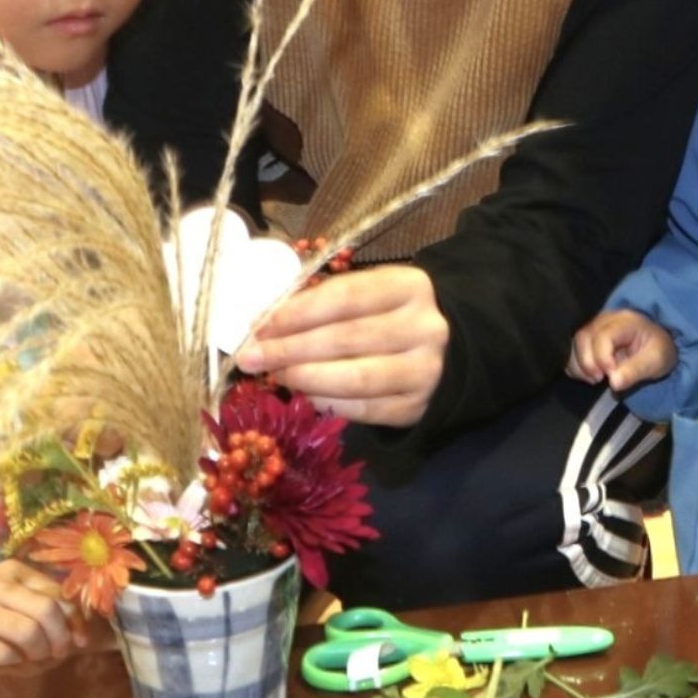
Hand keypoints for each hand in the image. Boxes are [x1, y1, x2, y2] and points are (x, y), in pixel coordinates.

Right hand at [0, 561, 84, 672]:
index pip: (57, 593)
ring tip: (34, 659)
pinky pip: (5, 654)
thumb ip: (47, 609)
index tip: (80, 639)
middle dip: (60, 638)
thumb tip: (82, 637)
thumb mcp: (13, 600)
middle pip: (46, 611)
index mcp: (13, 572)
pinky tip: (12, 664)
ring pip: (28, 633)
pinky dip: (16, 665)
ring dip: (39, 653)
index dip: (75, 620)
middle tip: (57, 653)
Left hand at [233, 266, 447, 426]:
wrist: (447, 351)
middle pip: (346, 339)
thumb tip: (263, 327)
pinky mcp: (417, 406)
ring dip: (304, 378)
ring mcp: (425, 370)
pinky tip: (303, 395)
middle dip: (290, 349)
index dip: (298, 312)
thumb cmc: (389, 315)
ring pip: (355, 377)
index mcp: (410, 287)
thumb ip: (324, 302)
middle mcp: (425, 328)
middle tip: (251, 357)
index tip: (259, 325)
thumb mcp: (368, 294)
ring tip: (275, 376)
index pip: (346, 297)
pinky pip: (364, 409)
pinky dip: (327, 403)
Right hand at [568, 309, 676, 391]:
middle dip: (588, 363)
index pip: (603, 336)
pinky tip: (590, 376)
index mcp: (625, 321)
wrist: (658, 345)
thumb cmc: (658, 350)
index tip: (610, 375)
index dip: (602, 358)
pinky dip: (576, 367)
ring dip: (580, 366)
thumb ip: (635, 370)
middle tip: (601, 379)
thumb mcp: (656, 361)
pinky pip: (571, 351)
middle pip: (583, 337)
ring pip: (574, 344)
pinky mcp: (588, 339)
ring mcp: (594, 327)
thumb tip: (613, 383)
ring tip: (596, 379)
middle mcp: (605, 320)